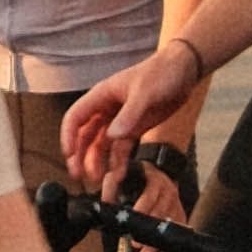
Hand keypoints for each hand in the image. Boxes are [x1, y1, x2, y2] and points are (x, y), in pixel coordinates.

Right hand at [61, 46, 200, 195]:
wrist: (184, 70)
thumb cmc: (161, 72)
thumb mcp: (145, 92)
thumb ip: (129, 115)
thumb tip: (112, 136)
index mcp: (101, 96)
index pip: (75, 117)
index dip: (68, 137)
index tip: (69, 156)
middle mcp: (106, 109)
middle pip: (84, 136)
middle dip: (80, 156)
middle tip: (79, 176)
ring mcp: (120, 120)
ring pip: (101, 145)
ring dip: (97, 162)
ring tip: (98, 180)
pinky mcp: (134, 129)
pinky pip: (120, 148)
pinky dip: (117, 161)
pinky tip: (118, 174)